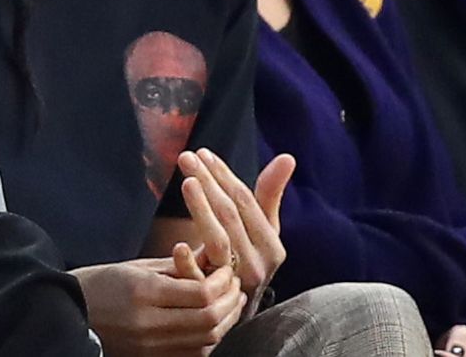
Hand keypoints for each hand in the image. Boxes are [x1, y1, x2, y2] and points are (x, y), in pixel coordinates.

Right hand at [72, 245, 245, 355]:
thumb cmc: (100, 284)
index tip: (227, 272)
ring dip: (226, 321)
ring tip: (230, 303)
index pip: (201, 293)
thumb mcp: (136, 267)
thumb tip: (213, 254)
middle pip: (208, 318)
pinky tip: (214, 323)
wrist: (68, 315)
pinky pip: (194, 353)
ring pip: (207, 339)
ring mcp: (150, 345)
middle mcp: (149, 322)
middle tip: (235, 287)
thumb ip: (176, 265)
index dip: (222, 283)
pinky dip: (210, 339)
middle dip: (230, 302)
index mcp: (143, 292)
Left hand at [176, 150, 293, 295]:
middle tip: (186, 158)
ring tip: (186, 182)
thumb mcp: (262, 231)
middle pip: (230, 216)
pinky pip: (199, 278)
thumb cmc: (247, 261)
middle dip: (208, 183)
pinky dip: (187, 262)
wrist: (233, 312)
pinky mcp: (211, 299)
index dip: (224, 176)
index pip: (245, 202)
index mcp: (271, 246)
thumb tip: (287, 157)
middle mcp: (257, 265)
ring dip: (200, 209)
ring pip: (217, 242)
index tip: (202, 154)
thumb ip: (269, 195)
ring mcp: (235, 283)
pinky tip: (177, 244)